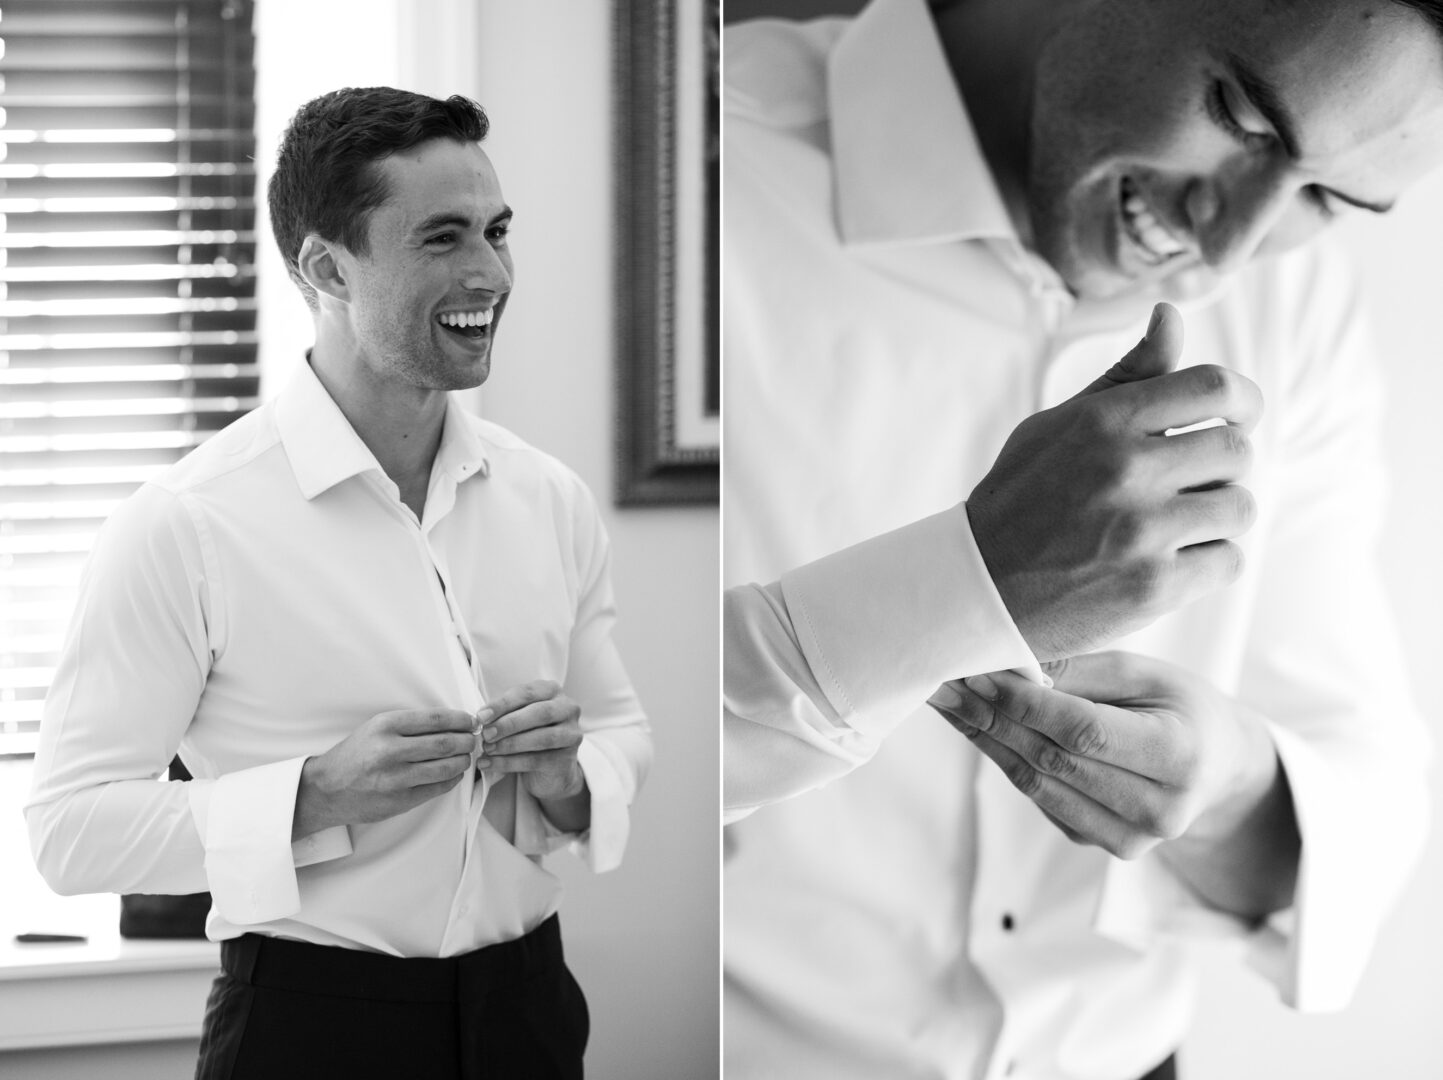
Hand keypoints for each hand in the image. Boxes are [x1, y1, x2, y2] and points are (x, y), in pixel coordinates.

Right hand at [294, 709, 476, 837]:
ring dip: (462, 761)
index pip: (435, 719)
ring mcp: (395, 778)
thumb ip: (409, 725)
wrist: (327, 789)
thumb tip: (451, 723)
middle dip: (466, 741)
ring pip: (445, 767)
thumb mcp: (376, 728)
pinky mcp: (400, 800)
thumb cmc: (355, 755)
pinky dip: (452, 779)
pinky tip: (453, 774)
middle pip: (445, 743)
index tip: (470, 721)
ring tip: (465, 756)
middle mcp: (390, 750)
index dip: (460, 720)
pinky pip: (437, 788)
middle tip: (473, 740)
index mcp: (385, 726)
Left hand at [476, 680, 585, 803]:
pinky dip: (509, 763)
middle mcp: (567, 709)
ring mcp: (571, 734)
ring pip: (541, 738)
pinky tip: (490, 764)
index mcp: (552, 691)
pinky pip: (536, 760)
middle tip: (486, 733)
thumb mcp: (517, 717)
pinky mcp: (567, 759)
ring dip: (510, 744)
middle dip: (509, 723)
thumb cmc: (529, 734)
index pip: (527, 693)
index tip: (481, 716)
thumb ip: (503, 713)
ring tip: (487, 749)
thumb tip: (481, 718)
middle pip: (539, 713)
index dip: (503, 704)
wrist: (550, 769)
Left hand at [927, 652, 1286, 868]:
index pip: (1083, 731)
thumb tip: (1010, 664)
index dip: (1025, 704)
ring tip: (947, 702)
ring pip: (1036, 785)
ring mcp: (1128, 838)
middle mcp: (1158, 810)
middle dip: (991, 719)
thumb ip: (1082, 671)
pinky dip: (1005, 760)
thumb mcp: (1148, 675)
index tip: (978, 673)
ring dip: (985, 741)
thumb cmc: (1181, 706)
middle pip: (1052, 761)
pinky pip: (1039, 798)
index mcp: (1180, 757)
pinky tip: (977, 727)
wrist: (1216, 767)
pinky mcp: (1099, 843)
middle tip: (944, 683)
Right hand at [966, 303, 1261, 661]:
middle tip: (1190, 482)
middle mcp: (1125, 469)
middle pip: (1236, 451)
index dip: (1243, 401)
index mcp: (1103, 422)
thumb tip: (1171, 314)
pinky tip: (1169, 561)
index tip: (1238, 417)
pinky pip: (1228, 561)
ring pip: (1239, 508)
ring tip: (1177, 524)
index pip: (1214, 387)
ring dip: (1217, 516)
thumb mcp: (1058, 424)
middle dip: (1222, 467)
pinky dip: (1208, 563)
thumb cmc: (1021, 497)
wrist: (978, 585)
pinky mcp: (1153, 586)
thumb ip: (1126, 376)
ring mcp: (1142, 531)